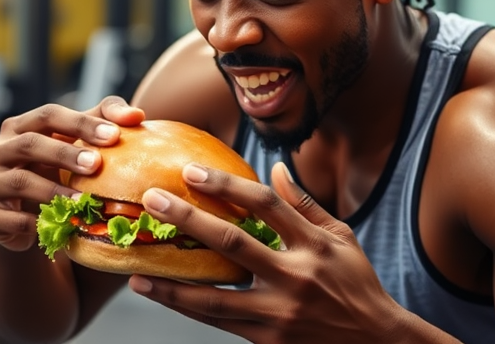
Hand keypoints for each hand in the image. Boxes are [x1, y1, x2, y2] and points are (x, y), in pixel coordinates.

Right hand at [0, 96, 143, 251]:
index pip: (48, 115)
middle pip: (30, 144)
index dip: (81, 123)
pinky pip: (12, 220)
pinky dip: (38, 224)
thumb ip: (102, 122)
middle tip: (96, 165)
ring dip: (54, 191)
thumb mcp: (74, 144)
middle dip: (64, 154)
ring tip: (83, 202)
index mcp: (19, 126)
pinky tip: (62, 227)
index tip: (114, 135)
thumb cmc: (54, 170)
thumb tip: (137, 115)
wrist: (21, 217)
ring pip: (20, 182)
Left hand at [128, 162, 404, 343]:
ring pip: (215, 297)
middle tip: (152, 202)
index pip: (265, 206)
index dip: (227, 185)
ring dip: (172, 284)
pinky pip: (219, 322)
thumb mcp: (342, 239)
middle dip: (188, 220)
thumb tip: (276, 168)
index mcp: (314, 245)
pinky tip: (163, 297)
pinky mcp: (268, 341)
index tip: (192, 171)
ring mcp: (279, 314)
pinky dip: (188, 309)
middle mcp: (294, 278)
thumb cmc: (357, 285)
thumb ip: (305, 205)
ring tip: (137, 272)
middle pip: (232, 244)